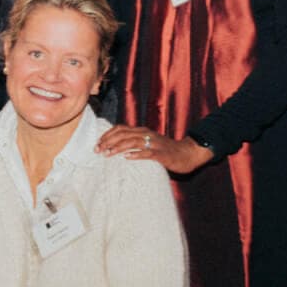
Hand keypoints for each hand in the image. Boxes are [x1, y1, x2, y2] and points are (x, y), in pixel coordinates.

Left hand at [96, 125, 213, 175]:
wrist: (188, 153)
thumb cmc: (166, 150)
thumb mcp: (149, 142)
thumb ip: (135, 142)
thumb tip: (116, 146)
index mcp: (143, 131)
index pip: (120, 128)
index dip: (107, 135)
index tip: (97, 143)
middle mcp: (147, 134)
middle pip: (123, 134)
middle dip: (108, 141)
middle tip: (97, 150)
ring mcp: (154, 143)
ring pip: (132, 142)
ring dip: (118, 148)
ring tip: (107, 154)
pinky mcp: (161, 154)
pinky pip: (147, 153)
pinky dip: (136, 154)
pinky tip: (126, 158)